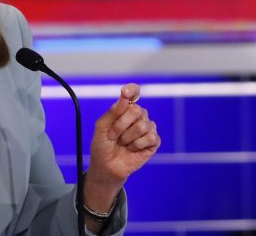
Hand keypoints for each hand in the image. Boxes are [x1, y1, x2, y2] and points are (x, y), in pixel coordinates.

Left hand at [84, 84, 160, 206]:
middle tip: (112, 135)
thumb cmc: (103, 144)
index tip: (125, 92)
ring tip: (122, 143)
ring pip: (142, 125)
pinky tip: (131, 148)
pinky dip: (137, 145)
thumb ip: (113, 111)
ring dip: (127, 137)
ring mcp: (147, 127)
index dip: (132, 89)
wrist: (106, 165)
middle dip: (120, 125)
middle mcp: (139, 115)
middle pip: (136, 110)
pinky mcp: (154, 141)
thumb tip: (125, 96)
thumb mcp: (102, 126)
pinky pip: (150, 137)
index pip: (133, 92)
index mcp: (125, 108)